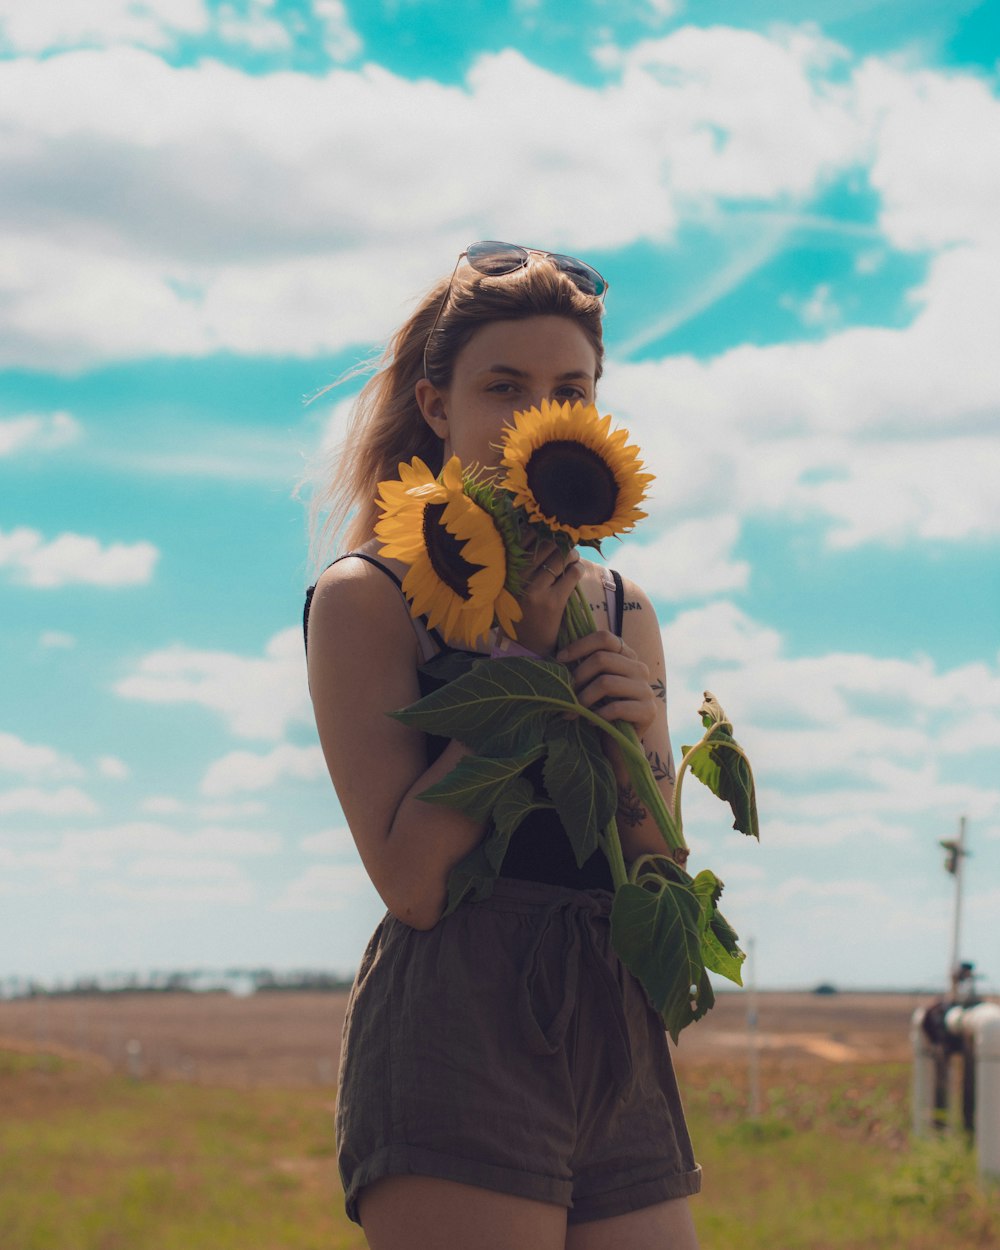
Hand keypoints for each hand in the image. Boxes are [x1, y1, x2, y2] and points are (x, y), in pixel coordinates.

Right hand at [511, 542, 583, 656]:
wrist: (525, 645)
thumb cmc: (519, 611)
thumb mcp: (511, 586)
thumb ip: (520, 565)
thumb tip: (542, 535)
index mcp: (505, 572)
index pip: (524, 539)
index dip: (541, 532)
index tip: (550, 534)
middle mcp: (517, 579)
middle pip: (544, 546)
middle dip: (559, 542)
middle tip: (565, 545)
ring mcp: (535, 590)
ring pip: (560, 558)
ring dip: (571, 554)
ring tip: (572, 557)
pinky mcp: (553, 602)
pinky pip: (571, 574)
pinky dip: (577, 569)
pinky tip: (576, 570)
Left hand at [555, 630, 656, 740]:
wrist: (617, 742)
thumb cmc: (599, 709)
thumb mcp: (591, 682)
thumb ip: (583, 666)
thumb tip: (557, 656)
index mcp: (627, 656)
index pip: (604, 638)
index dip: (579, 645)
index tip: (559, 659)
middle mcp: (640, 669)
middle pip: (602, 659)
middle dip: (577, 676)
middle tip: (564, 694)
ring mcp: (646, 690)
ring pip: (606, 683)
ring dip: (583, 699)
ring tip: (572, 711)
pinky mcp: (648, 711)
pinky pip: (616, 708)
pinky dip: (598, 716)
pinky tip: (591, 722)